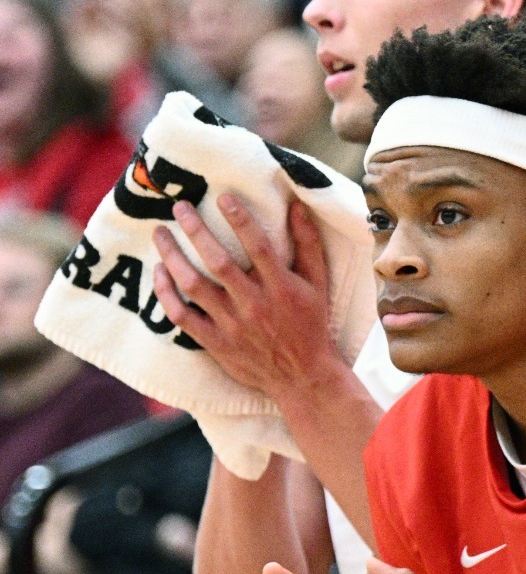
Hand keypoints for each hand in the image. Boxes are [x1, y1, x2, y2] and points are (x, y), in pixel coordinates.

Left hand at [152, 196, 345, 402]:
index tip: (223, 197)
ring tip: (160, 234)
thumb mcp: (318, 283)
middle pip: (218, 262)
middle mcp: (254, 304)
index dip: (240, 219)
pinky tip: (159, 272)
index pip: (258, 246)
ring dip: (173, 256)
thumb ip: (308, 245)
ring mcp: (231, 324)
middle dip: (196, 230)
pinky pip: (182, 315)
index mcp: (282, 287)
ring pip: (194, 285)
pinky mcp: (214, 342)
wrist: (302, 376)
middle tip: (179, 207)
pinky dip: (167, 293)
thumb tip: (297, 206)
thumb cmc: (311, 323)